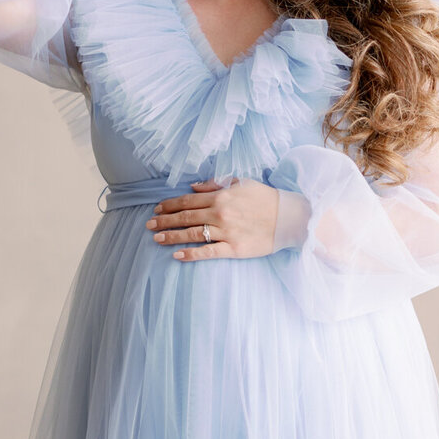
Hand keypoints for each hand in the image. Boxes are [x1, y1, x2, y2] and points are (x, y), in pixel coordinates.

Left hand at [144, 177, 279, 261]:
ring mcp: (226, 232)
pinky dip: (191, 254)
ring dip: (172, 236)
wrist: (289, 217)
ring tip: (156, 239)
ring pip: (192, 234)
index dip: (169, 205)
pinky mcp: (234, 248)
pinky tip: (177, 255)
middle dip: (164, 221)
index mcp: (221, 196)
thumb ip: (216, 183)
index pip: (188, 200)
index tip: (156, 210)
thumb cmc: (266, 198)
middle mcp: (220, 213)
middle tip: (148, 226)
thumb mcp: (242, 182)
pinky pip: (208, 252)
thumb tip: (194, 186)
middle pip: (185, 217)